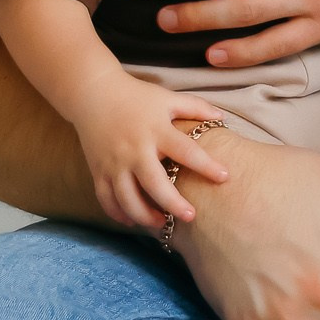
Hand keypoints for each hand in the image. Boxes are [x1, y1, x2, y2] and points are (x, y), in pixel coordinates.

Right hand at [53, 70, 231, 229]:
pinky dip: (118, 214)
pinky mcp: (98, 171)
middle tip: (191, 216)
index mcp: (156, 130)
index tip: (224, 177)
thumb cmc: (137, 97)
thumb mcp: (168, 98)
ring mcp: (114, 163)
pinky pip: (106, 199)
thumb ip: (195, 107)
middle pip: (154, 183)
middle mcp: (135, 150)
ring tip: (162, 224)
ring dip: (144, 215)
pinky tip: (132, 221)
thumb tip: (222, 117)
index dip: (206, 165)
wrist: (94, 95)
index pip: (186, 151)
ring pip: (127, 198)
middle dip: (173, 203)